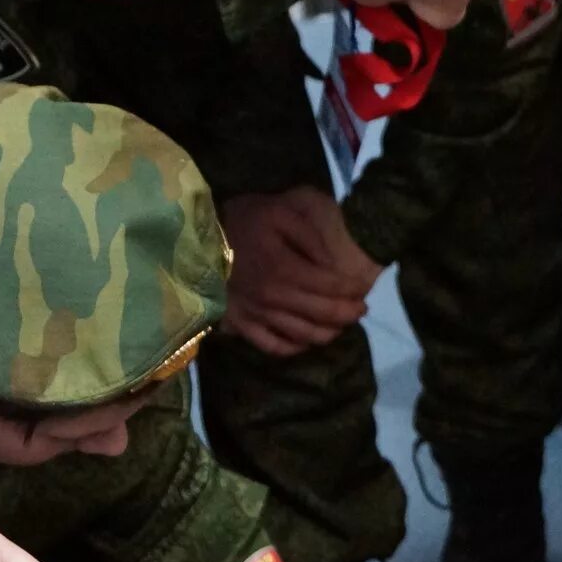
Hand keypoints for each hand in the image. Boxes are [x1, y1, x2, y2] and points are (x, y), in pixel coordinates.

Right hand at [220, 187, 380, 355]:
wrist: (197, 237)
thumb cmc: (243, 221)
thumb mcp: (281, 213)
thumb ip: (312, 237)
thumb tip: (334, 264)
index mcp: (285, 270)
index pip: (332, 287)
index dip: (353, 291)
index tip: (364, 289)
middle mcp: (274, 299)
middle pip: (322, 315)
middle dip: (348, 314)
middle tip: (361, 310)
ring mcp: (257, 315)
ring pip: (303, 335)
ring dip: (328, 333)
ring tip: (341, 325)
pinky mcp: (241, 324)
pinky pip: (273, 346)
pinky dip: (295, 347)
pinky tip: (306, 340)